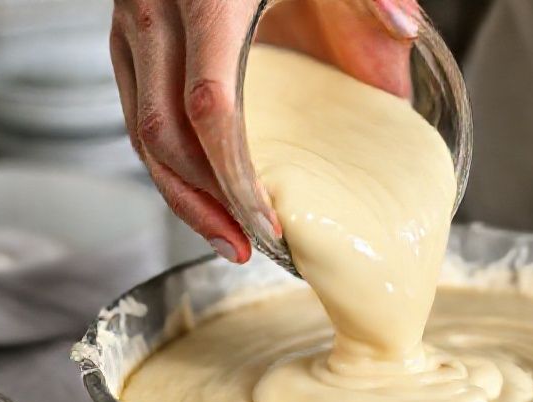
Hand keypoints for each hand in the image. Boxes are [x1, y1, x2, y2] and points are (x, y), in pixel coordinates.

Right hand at [110, 0, 418, 261]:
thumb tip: (403, 25)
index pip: (209, 106)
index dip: (234, 176)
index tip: (268, 224)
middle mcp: (153, 16)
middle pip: (161, 134)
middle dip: (200, 204)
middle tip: (246, 248)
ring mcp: (131, 28)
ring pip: (139, 131)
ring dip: (178, 193)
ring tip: (225, 237)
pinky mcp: (128, 39)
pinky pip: (137, 114)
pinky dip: (168, 161)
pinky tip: (203, 191)